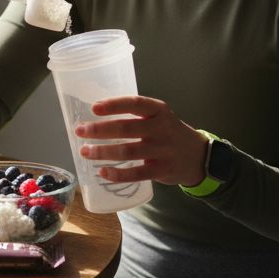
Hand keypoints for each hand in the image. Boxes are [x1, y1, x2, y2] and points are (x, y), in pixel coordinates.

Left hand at [74, 96, 208, 186]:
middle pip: (127, 128)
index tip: (94, 108)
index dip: (114, 105)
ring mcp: (163, 150)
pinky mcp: (163, 170)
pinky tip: (103, 172)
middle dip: (100, 130)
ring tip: (85, 151)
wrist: (199, 156)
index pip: (135, 104)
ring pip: (129, 151)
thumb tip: (96, 117)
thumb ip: (135, 116)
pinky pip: (137, 173)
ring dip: (103, 152)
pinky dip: (118, 174)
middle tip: (80, 131)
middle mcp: (162, 128)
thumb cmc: (169, 133)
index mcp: (159, 111)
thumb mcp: (159, 117)